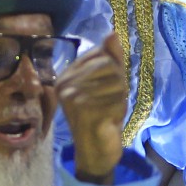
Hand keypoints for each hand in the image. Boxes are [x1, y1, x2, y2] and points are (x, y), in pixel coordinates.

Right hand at [55, 33, 128, 182]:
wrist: (95, 151)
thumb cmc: (101, 114)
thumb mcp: (107, 83)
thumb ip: (110, 58)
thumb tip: (113, 33)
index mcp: (66, 75)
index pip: (102, 54)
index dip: (113, 70)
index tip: (103, 89)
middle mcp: (66, 85)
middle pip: (110, 67)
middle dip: (118, 85)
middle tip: (107, 103)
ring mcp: (75, 100)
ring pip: (117, 83)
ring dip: (120, 99)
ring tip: (108, 111)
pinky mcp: (88, 114)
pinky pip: (118, 100)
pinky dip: (119, 110)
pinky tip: (109, 120)